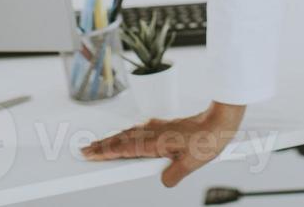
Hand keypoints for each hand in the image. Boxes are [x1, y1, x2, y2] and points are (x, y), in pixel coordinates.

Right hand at [79, 102, 245, 187]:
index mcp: (155, 142)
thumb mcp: (191, 164)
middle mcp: (153, 132)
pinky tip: (127, 136)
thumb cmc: (207, 140)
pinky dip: (127, 135)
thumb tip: (163, 181)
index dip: (104, 151)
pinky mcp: (164, 126)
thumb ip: (173, 175)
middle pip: (121, 139)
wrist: (219, 122)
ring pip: (129, 134)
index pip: (123, 148)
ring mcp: (158, 128)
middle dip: (102, 145)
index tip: (89, 153)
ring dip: (113, 139)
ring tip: (99, 146)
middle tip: (84, 150)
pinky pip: (139, 131)